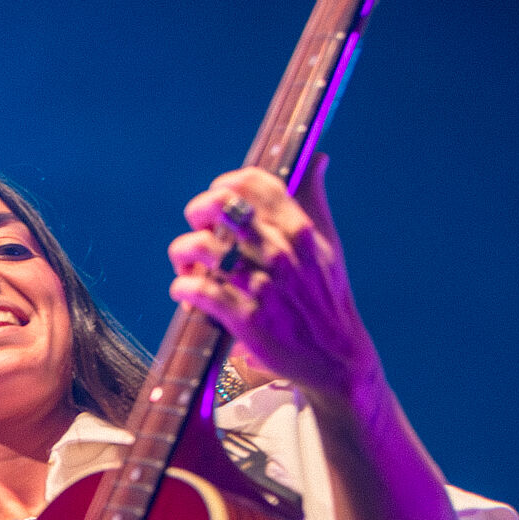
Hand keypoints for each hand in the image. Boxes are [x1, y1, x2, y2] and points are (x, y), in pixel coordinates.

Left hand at [167, 155, 380, 402]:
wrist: (336, 360)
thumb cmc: (327, 298)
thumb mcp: (328, 246)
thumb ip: (314, 201)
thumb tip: (318, 159)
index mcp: (300, 230)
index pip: (253, 182)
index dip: (225, 183)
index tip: (218, 198)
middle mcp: (280, 252)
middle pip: (219, 206)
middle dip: (197, 212)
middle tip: (199, 229)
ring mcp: (261, 284)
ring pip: (198, 246)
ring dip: (183, 253)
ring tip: (187, 265)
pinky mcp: (244, 318)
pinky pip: (196, 289)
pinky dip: (182, 287)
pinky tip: (187, 293)